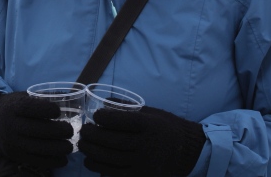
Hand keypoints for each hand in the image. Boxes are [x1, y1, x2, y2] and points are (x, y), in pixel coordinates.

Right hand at [0, 91, 72, 168]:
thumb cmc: (14, 108)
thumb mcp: (22, 97)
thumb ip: (41, 98)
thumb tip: (67, 96)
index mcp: (14, 108)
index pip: (31, 108)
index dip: (48, 110)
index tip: (58, 111)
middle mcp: (11, 125)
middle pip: (39, 130)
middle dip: (59, 131)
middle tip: (71, 131)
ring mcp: (13, 143)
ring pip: (40, 148)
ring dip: (59, 149)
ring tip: (70, 146)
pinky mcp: (15, 156)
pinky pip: (36, 161)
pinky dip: (53, 161)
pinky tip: (63, 158)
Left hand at [78, 105, 205, 176]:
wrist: (188, 152)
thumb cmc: (166, 128)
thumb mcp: (152, 113)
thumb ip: (129, 108)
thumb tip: (104, 100)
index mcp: (149, 126)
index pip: (122, 121)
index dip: (104, 118)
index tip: (95, 116)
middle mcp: (146, 145)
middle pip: (113, 141)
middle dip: (93, 136)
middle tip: (83, 131)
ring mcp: (144, 164)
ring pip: (111, 159)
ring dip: (92, 152)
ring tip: (83, 146)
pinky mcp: (140, 176)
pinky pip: (115, 174)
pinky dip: (100, 168)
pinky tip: (91, 161)